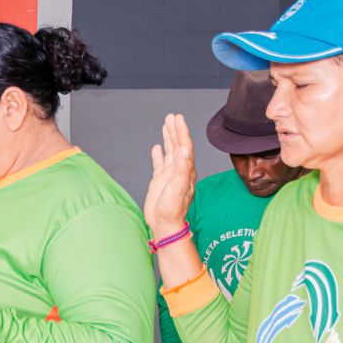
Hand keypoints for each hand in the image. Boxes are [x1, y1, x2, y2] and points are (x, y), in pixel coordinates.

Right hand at [144, 114, 196, 238]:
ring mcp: (169, 175)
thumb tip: (184, 149)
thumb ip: (182, 169)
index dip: (181, 131)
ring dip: (168, 137)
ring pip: (169, 151)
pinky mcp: (160, 181)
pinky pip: (159, 163)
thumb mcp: (178, 189)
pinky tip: (157, 147)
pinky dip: (158, 154)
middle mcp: (179, 170)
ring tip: (166, 124)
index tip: (177, 118)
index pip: (184, 146)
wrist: (164, 225)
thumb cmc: (172, 210)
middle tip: (172, 116)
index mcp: (186, 170)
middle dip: (175, 130)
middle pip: (178, 145)